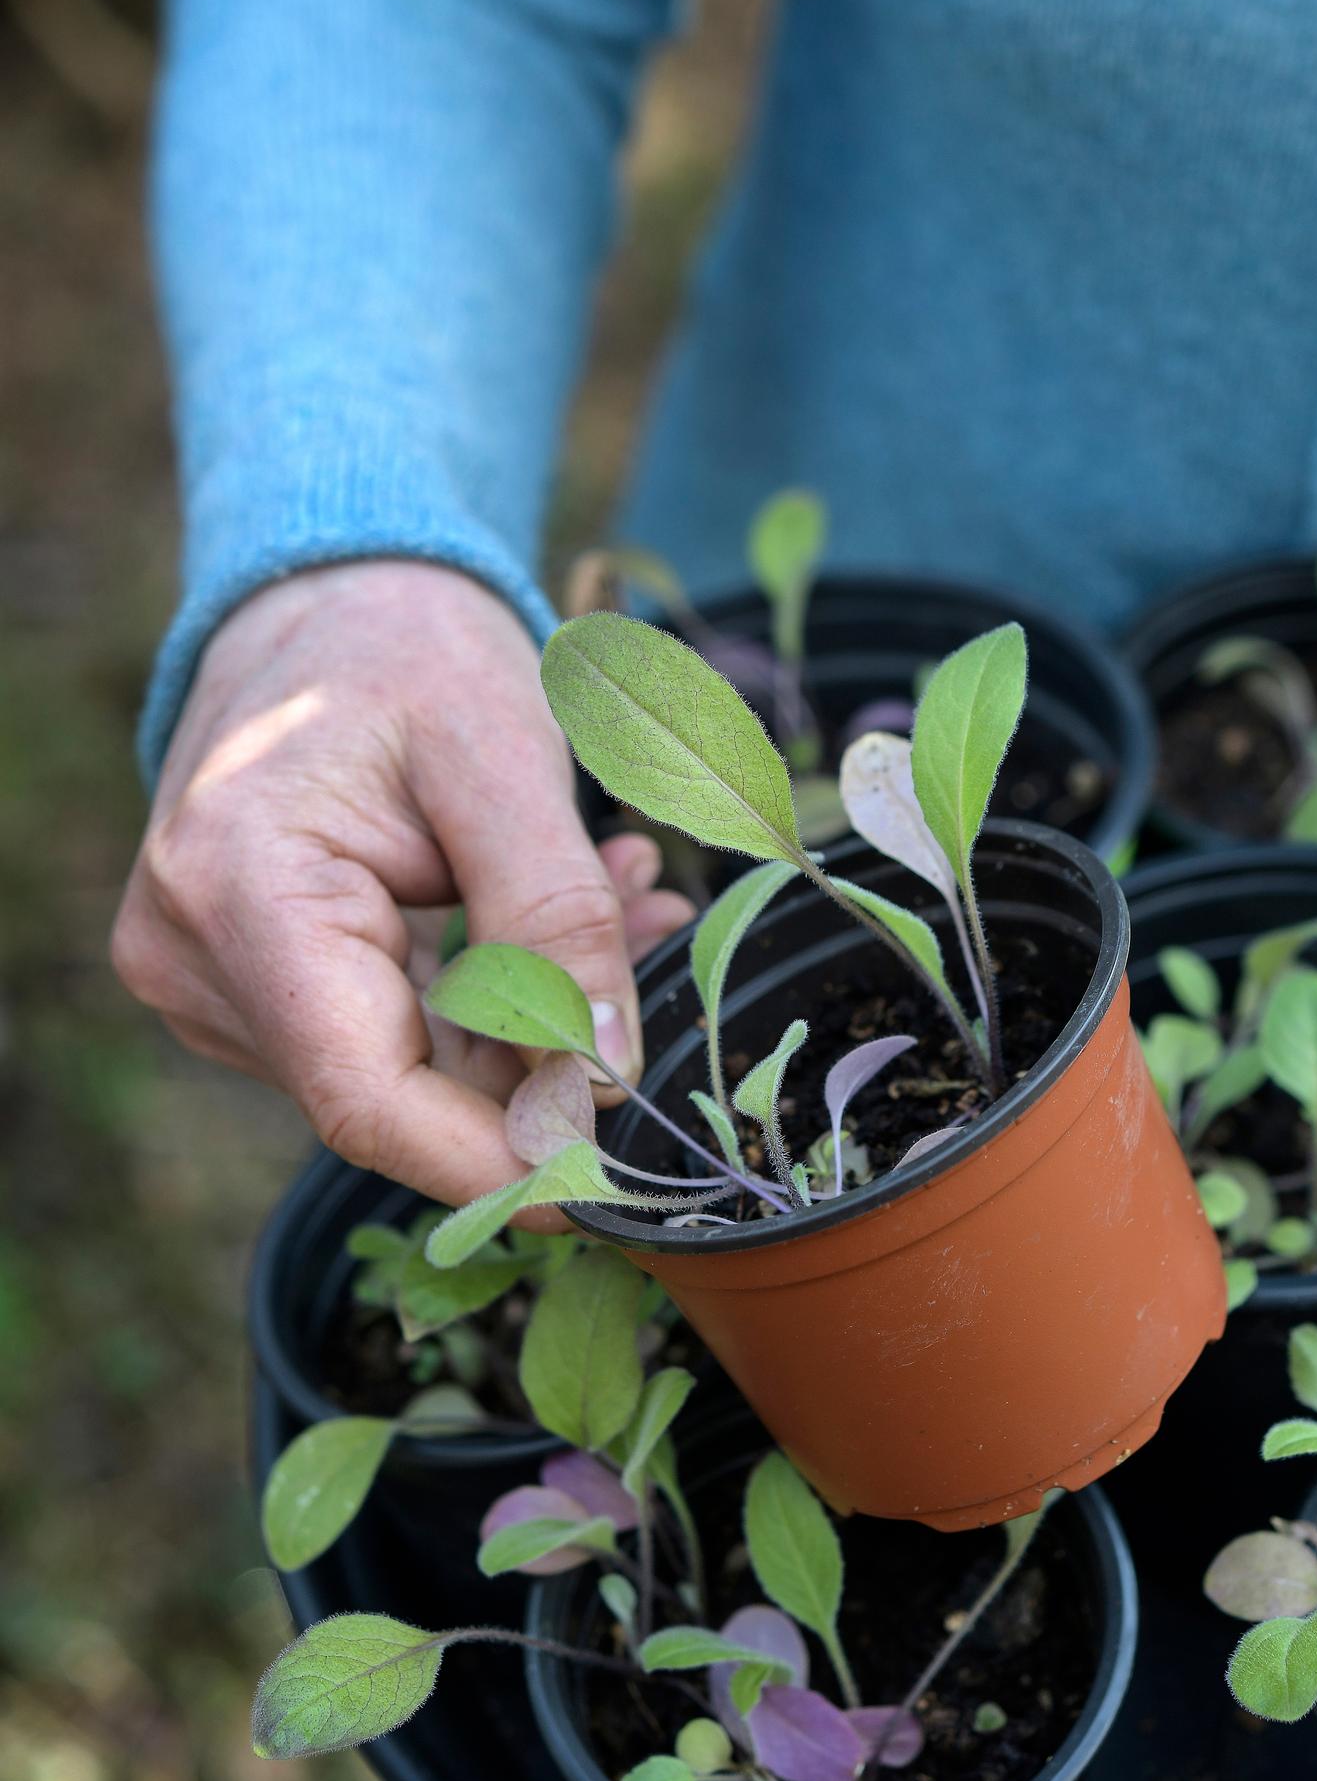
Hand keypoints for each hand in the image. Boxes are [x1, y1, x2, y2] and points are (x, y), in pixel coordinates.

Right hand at [112, 561, 693, 1206]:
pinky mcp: (243, 980)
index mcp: (238, 890)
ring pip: (406, 1064)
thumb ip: (558, 918)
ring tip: (628, 893)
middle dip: (544, 1055)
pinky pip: (390, 1029)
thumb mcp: (506, 757)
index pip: (366, 1098)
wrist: (329, 598)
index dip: (496, 1160)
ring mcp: (208, 975)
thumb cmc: (409, 649)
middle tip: (659, 940)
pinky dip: (492, 993)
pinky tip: (572, 918)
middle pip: (394, 1089)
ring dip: (534, 1010)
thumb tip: (606, 1079)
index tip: (613, 1183)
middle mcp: (193, 954)